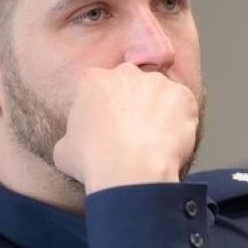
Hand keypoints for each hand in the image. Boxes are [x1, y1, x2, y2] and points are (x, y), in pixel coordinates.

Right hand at [52, 64, 198, 193]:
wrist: (130, 173)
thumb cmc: (94, 163)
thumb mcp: (64, 151)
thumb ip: (71, 136)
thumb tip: (74, 143)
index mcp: (93, 80)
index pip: (102, 86)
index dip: (108, 107)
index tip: (112, 126)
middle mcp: (126, 73)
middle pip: (133, 84)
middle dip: (135, 103)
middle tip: (135, 132)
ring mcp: (157, 82)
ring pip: (161, 94)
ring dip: (160, 112)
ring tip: (155, 141)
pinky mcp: (182, 95)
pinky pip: (184, 106)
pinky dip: (182, 122)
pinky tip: (171, 142)